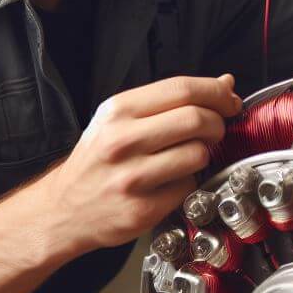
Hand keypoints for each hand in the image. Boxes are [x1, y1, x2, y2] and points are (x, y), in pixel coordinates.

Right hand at [29, 74, 241, 255]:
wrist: (63, 209)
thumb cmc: (96, 161)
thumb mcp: (121, 120)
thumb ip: (171, 101)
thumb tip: (223, 84)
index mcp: (118, 111)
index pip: (182, 88)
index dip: (216, 92)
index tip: (229, 100)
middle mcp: (122, 141)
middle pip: (196, 119)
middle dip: (217, 123)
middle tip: (215, 130)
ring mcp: (132, 177)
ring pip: (198, 154)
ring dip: (203, 155)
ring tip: (186, 158)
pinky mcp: (143, 209)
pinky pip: (188, 187)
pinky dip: (188, 183)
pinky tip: (170, 183)